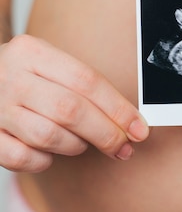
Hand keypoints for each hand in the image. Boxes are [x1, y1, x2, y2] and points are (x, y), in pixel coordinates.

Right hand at [0, 35, 148, 171]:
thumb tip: (130, 121)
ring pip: (48, 136)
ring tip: (81, 143)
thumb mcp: (49, 65)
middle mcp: (9, 76)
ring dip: (75, 146)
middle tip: (123, 147)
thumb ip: (85, 88)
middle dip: (105, 133)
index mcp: (31, 52)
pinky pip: (23, 158)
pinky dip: (43, 160)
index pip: (86, 81)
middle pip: (70, 110)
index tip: (139, 129)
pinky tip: (48, 151)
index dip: (118, 108)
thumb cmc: (25, 77)